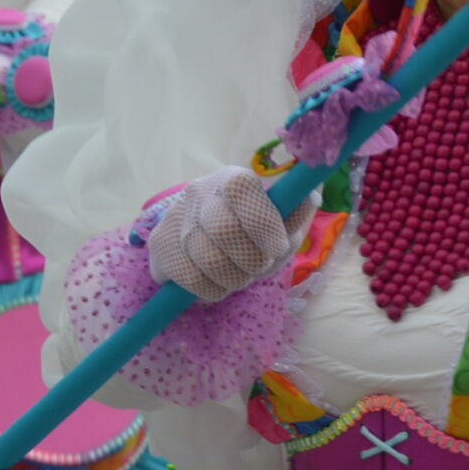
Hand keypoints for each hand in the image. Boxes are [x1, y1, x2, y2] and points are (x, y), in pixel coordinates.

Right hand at [148, 169, 305, 303]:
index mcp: (234, 179)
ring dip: (232, 279)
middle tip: (257, 266)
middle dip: (249, 259)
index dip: (262, 223)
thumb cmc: (257, 231)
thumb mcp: (283, 220)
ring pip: (205, 259)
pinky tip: (217, 282)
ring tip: (239, 276)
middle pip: (222, 229)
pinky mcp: (160, 243)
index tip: (277, 247)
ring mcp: (176, 216)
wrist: (214, 239)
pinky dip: (210, 290)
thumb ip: (297, 210)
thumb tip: (308, 198)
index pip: (241, 190)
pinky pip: (187, 278)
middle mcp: (200, 191)